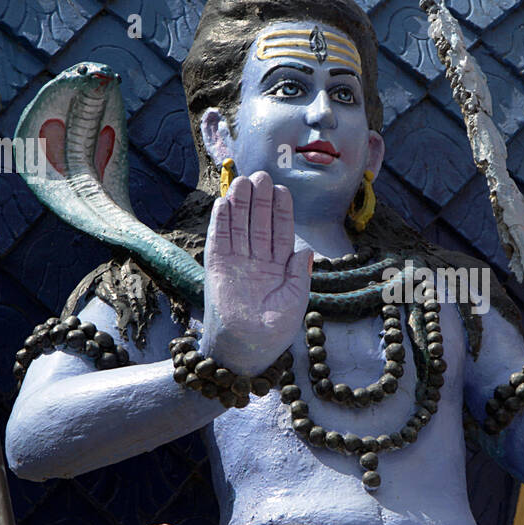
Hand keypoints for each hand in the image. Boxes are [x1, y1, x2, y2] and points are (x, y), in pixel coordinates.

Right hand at [201, 170, 311, 373]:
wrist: (247, 349)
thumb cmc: (274, 331)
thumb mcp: (295, 301)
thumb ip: (300, 275)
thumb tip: (305, 251)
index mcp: (279, 266)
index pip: (281, 231)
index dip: (281, 210)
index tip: (282, 190)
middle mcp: (258, 260)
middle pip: (259, 222)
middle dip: (260, 200)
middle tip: (261, 175)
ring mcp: (237, 262)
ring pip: (239, 226)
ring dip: (240, 204)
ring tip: (242, 181)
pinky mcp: (217, 268)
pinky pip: (219, 240)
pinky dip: (221, 222)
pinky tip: (223, 203)